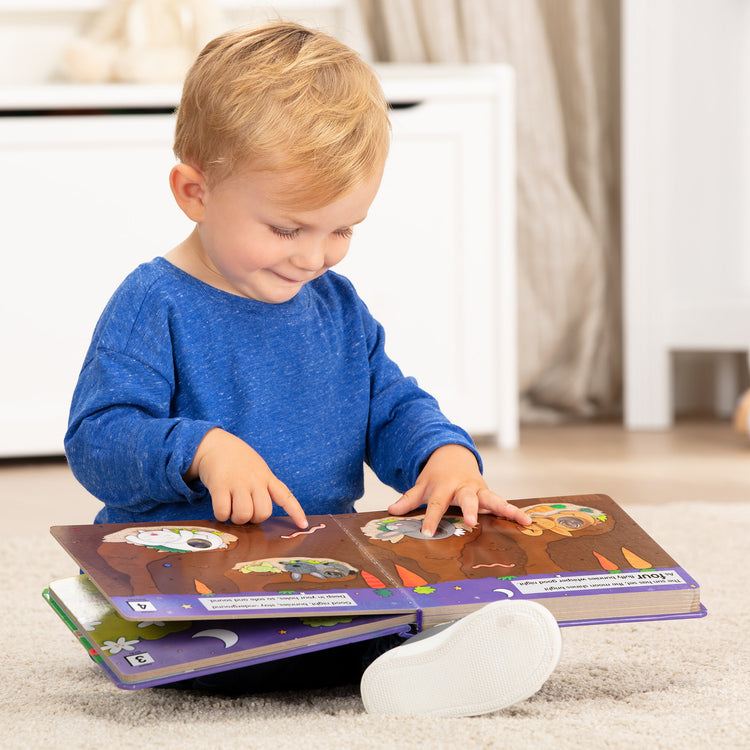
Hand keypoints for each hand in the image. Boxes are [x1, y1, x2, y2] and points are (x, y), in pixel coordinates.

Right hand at [185, 428, 307, 527]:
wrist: (216, 443)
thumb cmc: (238, 461)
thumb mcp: (258, 469)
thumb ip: (263, 487)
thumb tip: (260, 514)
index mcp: (267, 477)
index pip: (285, 496)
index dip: (296, 512)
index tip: (304, 525)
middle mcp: (255, 480)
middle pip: (263, 512)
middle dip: (254, 519)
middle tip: (245, 511)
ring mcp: (238, 482)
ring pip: (244, 514)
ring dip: (237, 519)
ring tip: (231, 510)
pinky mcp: (220, 485)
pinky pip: (223, 511)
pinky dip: (221, 515)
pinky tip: (220, 508)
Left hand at [387, 444, 530, 536]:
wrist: (453, 455)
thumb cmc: (436, 476)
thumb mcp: (421, 485)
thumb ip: (408, 499)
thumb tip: (391, 511)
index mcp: (444, 487)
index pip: (436, 504)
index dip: (431, 519)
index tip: (427, 533)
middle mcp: (463, 488)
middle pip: (467, 499)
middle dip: (470, 510)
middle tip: (471, 522)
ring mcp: (478, 490)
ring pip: (492, 498)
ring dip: (504, 508)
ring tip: (517, 519)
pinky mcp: (489, 493)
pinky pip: (503, 503)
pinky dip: (515, 511)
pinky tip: (527, 521)